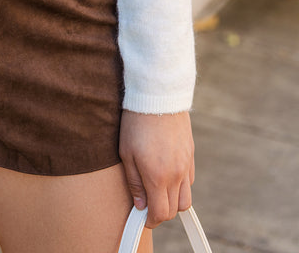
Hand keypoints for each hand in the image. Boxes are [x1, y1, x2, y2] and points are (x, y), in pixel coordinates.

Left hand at [119, 110, 193, 228]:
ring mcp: (186, 164)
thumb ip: (134, 183)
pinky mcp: (191, 154)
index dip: (150, 220)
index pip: (160, 213)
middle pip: (175, 209)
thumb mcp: (126, 153)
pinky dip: (180, 185)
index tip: (142, 218)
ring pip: (186, 198)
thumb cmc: (136, 123)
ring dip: (173, 200)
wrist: (157, 95)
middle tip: (147, 203)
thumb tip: (140, 206)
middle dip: (161, 212)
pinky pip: (190, 180)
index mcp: (158, 176)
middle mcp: (176, 174)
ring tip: (158, 189)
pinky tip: (167, 174)